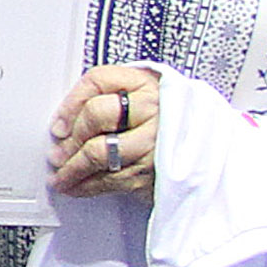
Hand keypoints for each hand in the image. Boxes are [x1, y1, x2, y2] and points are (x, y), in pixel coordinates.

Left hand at [50, 65, 169, 200]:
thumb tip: (65, 125)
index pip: (98, 80)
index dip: (70, 103)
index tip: (58, 123)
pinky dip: (86, 186)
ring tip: (61, 175)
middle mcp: (153, 109)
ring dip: (71, 169)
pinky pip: (110, 179)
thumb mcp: (144, 99)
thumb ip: (110, 100)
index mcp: (147, 83)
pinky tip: (77, 186)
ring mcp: (154, 141)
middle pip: (95, 115)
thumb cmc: (168, 126)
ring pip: (97, 152)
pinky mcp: (152, 171)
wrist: (209, 156)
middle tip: (57, 153)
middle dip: (70, 138)